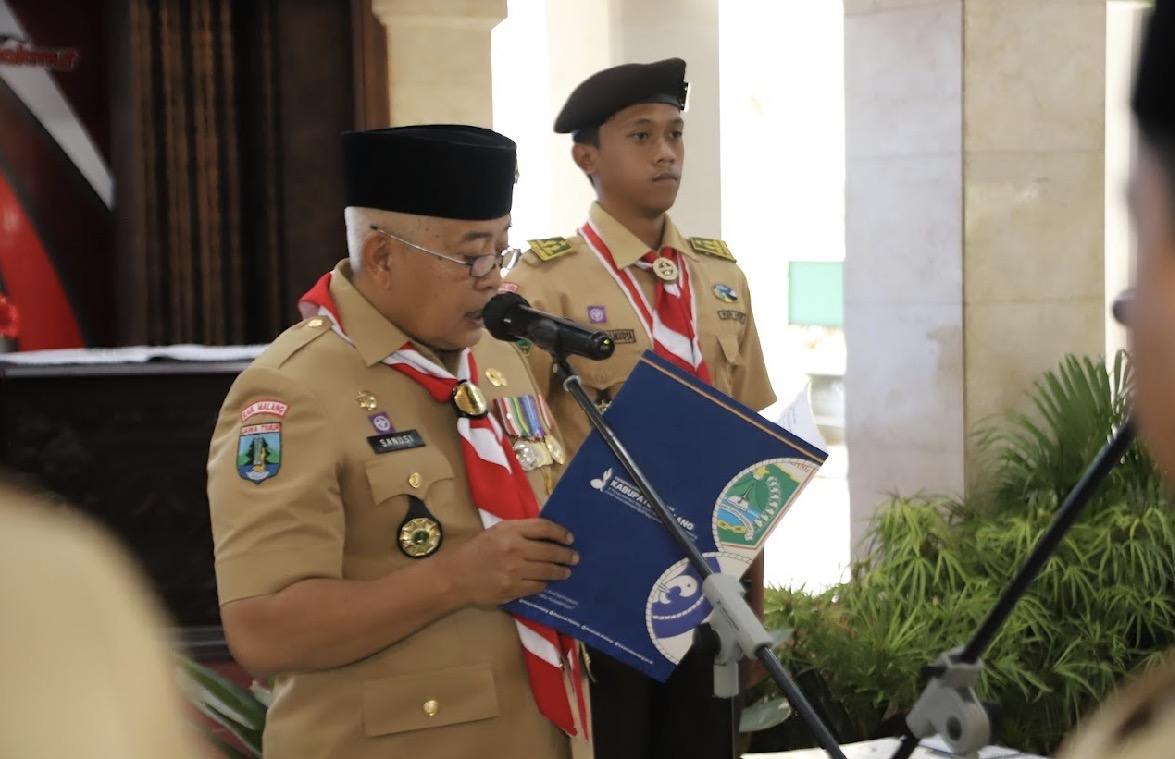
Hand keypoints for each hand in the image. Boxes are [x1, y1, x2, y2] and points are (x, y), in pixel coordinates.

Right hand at [446, 519, 577, 606]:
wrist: (456, 576)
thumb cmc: (477, 550)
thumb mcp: (497, 532)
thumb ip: (520, 531)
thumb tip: (548, 535)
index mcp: (510, 530)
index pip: (544, 527)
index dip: (561, 533)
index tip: (570, 539)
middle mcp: (515, 549)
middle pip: (550, 551)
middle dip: (566, 555)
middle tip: (574, 558)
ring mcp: (514, 570)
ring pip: (547, 571)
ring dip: (560, 572)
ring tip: (566, 572)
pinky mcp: (513, 589)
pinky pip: (537, 586)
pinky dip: (544, 584)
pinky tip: (546, 582)